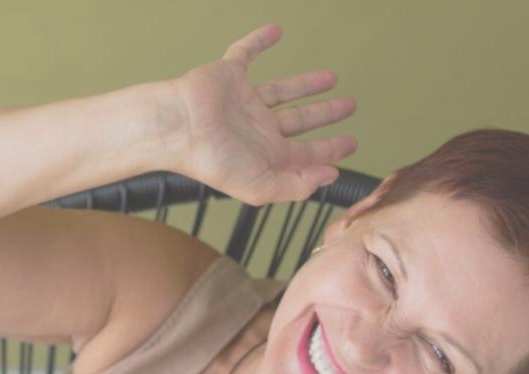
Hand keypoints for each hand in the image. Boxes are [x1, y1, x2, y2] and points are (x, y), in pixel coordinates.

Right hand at [166, 23, 357, 204]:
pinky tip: (276, 31)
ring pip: (282, 90)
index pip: (305, 152)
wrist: (179, 129)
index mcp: (265, 153)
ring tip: (331, 78)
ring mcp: (244, 100)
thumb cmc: (213, 161)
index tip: (350, 145)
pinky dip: (259, 41)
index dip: (330, 150)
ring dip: (306, 84)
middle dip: (325, 114)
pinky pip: (247, 53)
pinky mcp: (229, 75)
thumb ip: (295, 187)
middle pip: (299, 120)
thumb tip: (328, 175)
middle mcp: (257, 127)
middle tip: (349, 106)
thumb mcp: (261, 186)